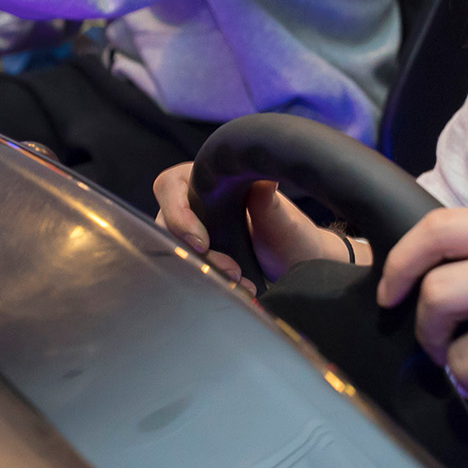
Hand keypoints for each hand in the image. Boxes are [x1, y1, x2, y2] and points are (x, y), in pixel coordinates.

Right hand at [152, 163, 353, 291]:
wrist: (302, 265)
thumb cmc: (293, 235)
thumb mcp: (283, 220)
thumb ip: (268, 202)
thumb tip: (262, 179)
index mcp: (210, 180)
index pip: (171, 185)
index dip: (177, 212)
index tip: (202, 241)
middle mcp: (196, 204)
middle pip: (166, 223)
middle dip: (194, 252)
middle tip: (230, 270)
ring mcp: (195, 233)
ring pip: (174, 250)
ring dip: (202, 269)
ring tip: (240, 282)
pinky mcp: (199, 259)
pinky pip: (187, 268)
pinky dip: (206, 280)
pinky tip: (235, 289)